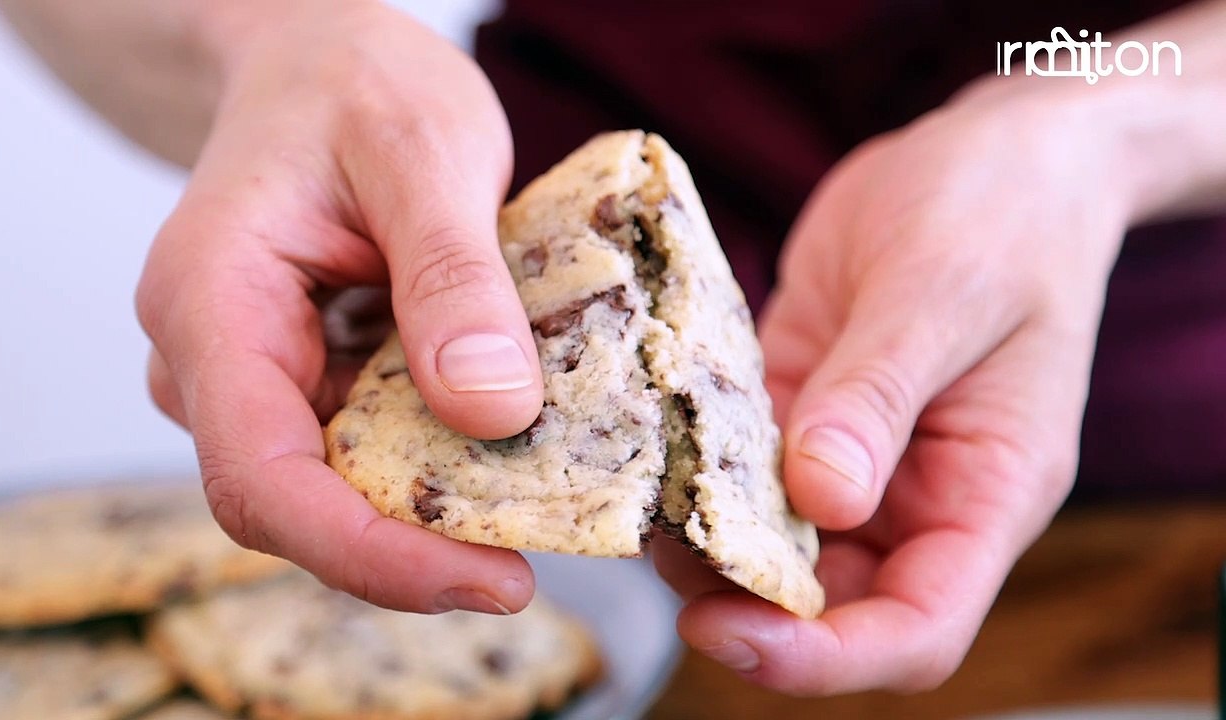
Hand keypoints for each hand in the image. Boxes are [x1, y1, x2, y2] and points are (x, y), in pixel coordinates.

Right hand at [135, 2, 541, 613]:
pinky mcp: (305, 381)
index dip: (370, 555)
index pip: (261, 480)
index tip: (491, 577)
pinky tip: (509, 438)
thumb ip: (452, 278)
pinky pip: (366, 449)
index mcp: (212, 303)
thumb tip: (491, 413)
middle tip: (540, 552)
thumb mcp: (424, 150)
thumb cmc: (355, 82)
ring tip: (543, 487)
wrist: (316, 56)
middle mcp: (213, 361)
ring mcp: (258, 378)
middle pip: (299, 507)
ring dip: (435, 506)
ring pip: (336, 488)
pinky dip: (438, 461)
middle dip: (416, 547)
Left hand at [656, 82, 1137, 691]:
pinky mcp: (800, 409)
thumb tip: (824, 500)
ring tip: (637, 495)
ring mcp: (854, 456)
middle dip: (742, 601)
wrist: (988, 152)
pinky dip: (692, 466)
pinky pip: (738, 464)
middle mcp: (916, 494)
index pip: (918, 628)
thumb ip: (879, 398)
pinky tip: (641, 443)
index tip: (732, 631)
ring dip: (703, 536)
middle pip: (828, 604)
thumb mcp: (942, 293)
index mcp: (985, 492)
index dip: (827, 658)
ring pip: (771, 540)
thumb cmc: (1000, 212)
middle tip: (658, 552)